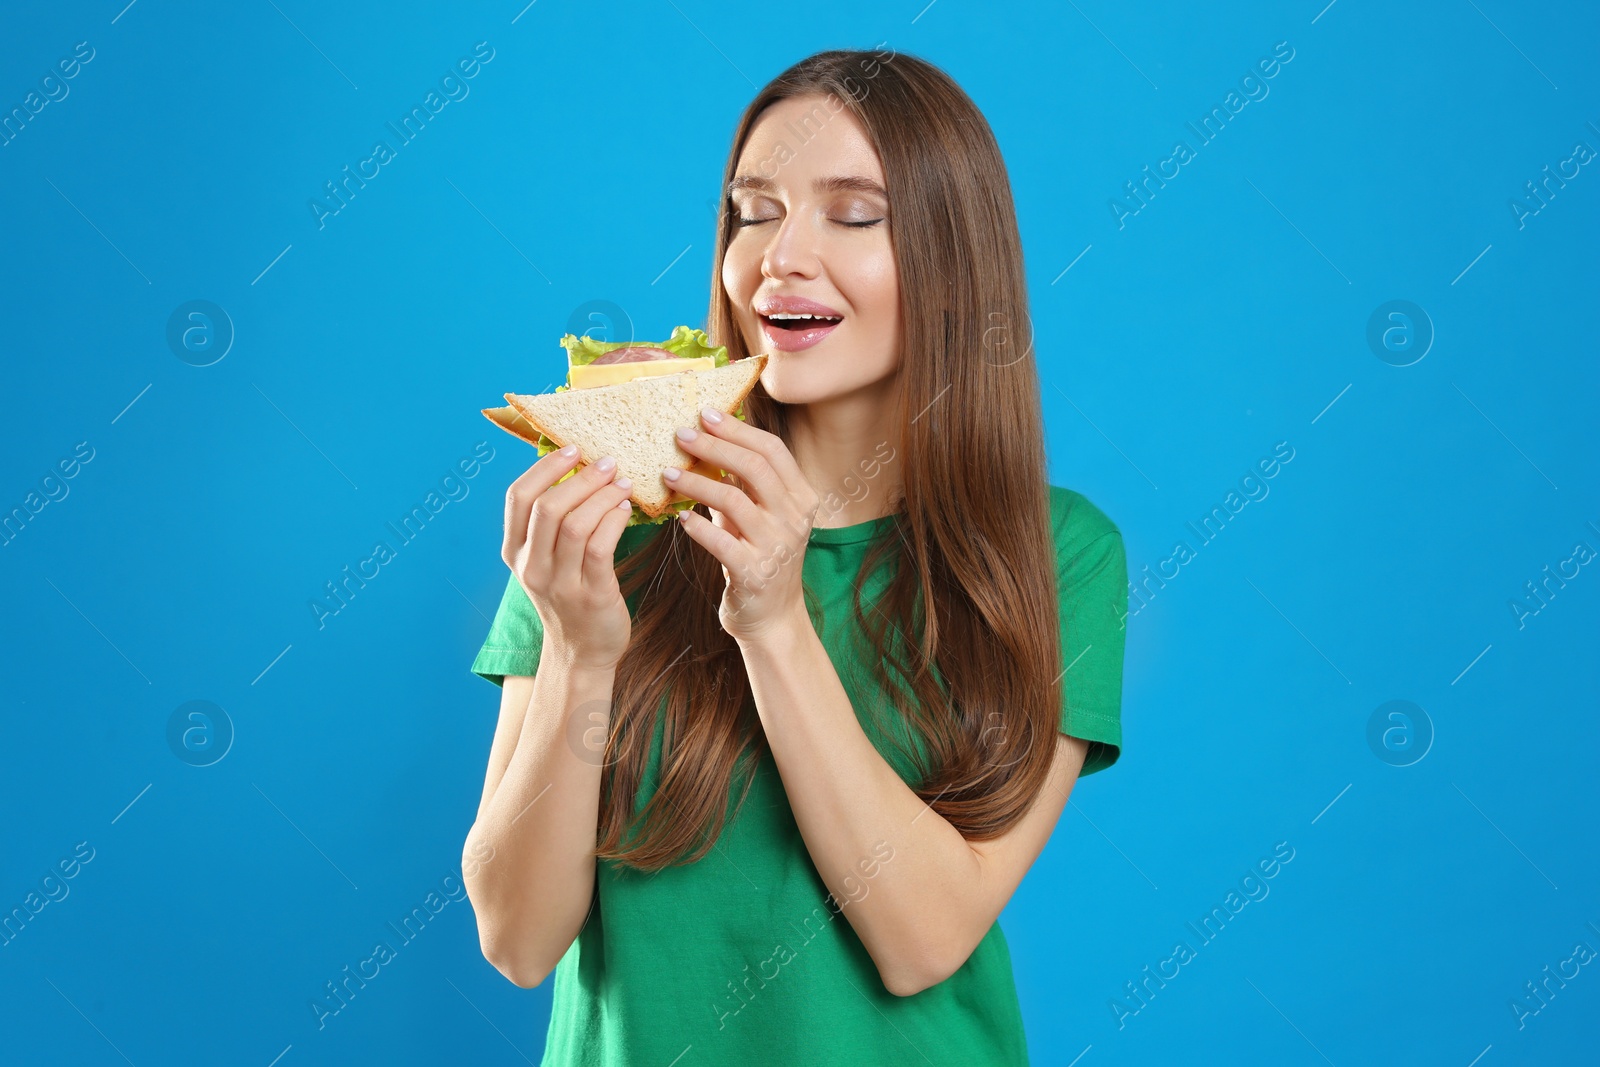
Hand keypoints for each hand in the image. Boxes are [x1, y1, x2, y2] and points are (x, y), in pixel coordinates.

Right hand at [502, 445, 635, 669]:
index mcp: (515, 552)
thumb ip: (553, 523)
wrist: (581, 652)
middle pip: (547, 508)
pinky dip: (614, 520)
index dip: (545, 468)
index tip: (573, 449)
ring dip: (602, 496)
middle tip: (608, 462)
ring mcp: (559, 584)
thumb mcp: (548, 560)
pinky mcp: (590, 595)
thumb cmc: (570, 595)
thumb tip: (579, 467)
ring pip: (575, 525)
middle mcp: (531, 567)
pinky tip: (626, 508)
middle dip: (580, 477)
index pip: (517, 498)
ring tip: (622, 482)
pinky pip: (600, 547)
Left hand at [664, 406, 820, 642]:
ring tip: (668, 474)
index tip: (705, 414)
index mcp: (802, 497)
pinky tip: (680, 518)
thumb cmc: (759, 557)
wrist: (772, 617)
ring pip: (733, 499)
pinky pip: (720, 541)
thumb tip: (708, 438)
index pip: (772, 451)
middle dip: (714, 445)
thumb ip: (744, 483)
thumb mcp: (761, 515)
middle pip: (755, 467)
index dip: (738, 429)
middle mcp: (795, 518)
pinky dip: (697, 526)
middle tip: (680, 435)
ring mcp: (777, 545)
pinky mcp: (755, 572)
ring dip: (696, 482)